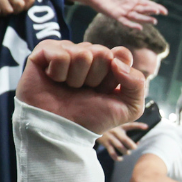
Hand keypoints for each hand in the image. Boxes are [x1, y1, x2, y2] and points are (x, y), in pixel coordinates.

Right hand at [0, 0, 34, 18]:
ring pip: (8, 9)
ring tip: (2, 12)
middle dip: (16, 12)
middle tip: (10, 12)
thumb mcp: (17, 6)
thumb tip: (37, 10)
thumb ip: (28, 5)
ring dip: (5, 14)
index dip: (26, 8)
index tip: (20, 10)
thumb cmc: (4, 7)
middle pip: (20, 4)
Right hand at [16, 40, 144, 134]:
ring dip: (76, 78)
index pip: (122, 53)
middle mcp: (88, 54)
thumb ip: (138, 83)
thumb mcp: (129, 107)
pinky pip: (59, 53)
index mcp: (109, 63)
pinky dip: (58, 73)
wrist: (63, 130)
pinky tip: (54, 80)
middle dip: (96, 77)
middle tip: (85, 90)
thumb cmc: (93, 118)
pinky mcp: (44, 52)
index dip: (115, 75)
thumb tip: (116, 61)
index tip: (106, 90)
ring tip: (69, 88)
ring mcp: (67, 52)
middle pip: (102, 52)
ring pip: (81, 53)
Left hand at [66, 0, 167, 31]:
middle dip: (151, 11)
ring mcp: (122, 12)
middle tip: (159, 12)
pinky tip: (139, 28)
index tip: (164, 11)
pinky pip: (125, 21)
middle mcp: (129, 7)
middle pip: (143, 10)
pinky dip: (132, 25)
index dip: (155, 7)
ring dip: (145, 19)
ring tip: (154, 20)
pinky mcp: (114, 15)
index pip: (146, 4)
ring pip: (136, 17)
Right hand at [97, 121, 147, 159]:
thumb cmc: (110, 128)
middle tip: (134, 148)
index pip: (130, 125)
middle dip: (131, 145)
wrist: (92, 126)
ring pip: (119, 146)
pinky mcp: (105, 143)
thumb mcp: (118, 125)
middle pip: (125, 139)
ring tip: (127, 153)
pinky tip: (120, 159)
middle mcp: (115, 131)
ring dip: (125, 151)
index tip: (146, 127)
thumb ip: (128, 129)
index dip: (138, 126)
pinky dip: (116, 156)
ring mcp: (110, 137)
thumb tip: (140, 137)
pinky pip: (111, 152)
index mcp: (120, 126)